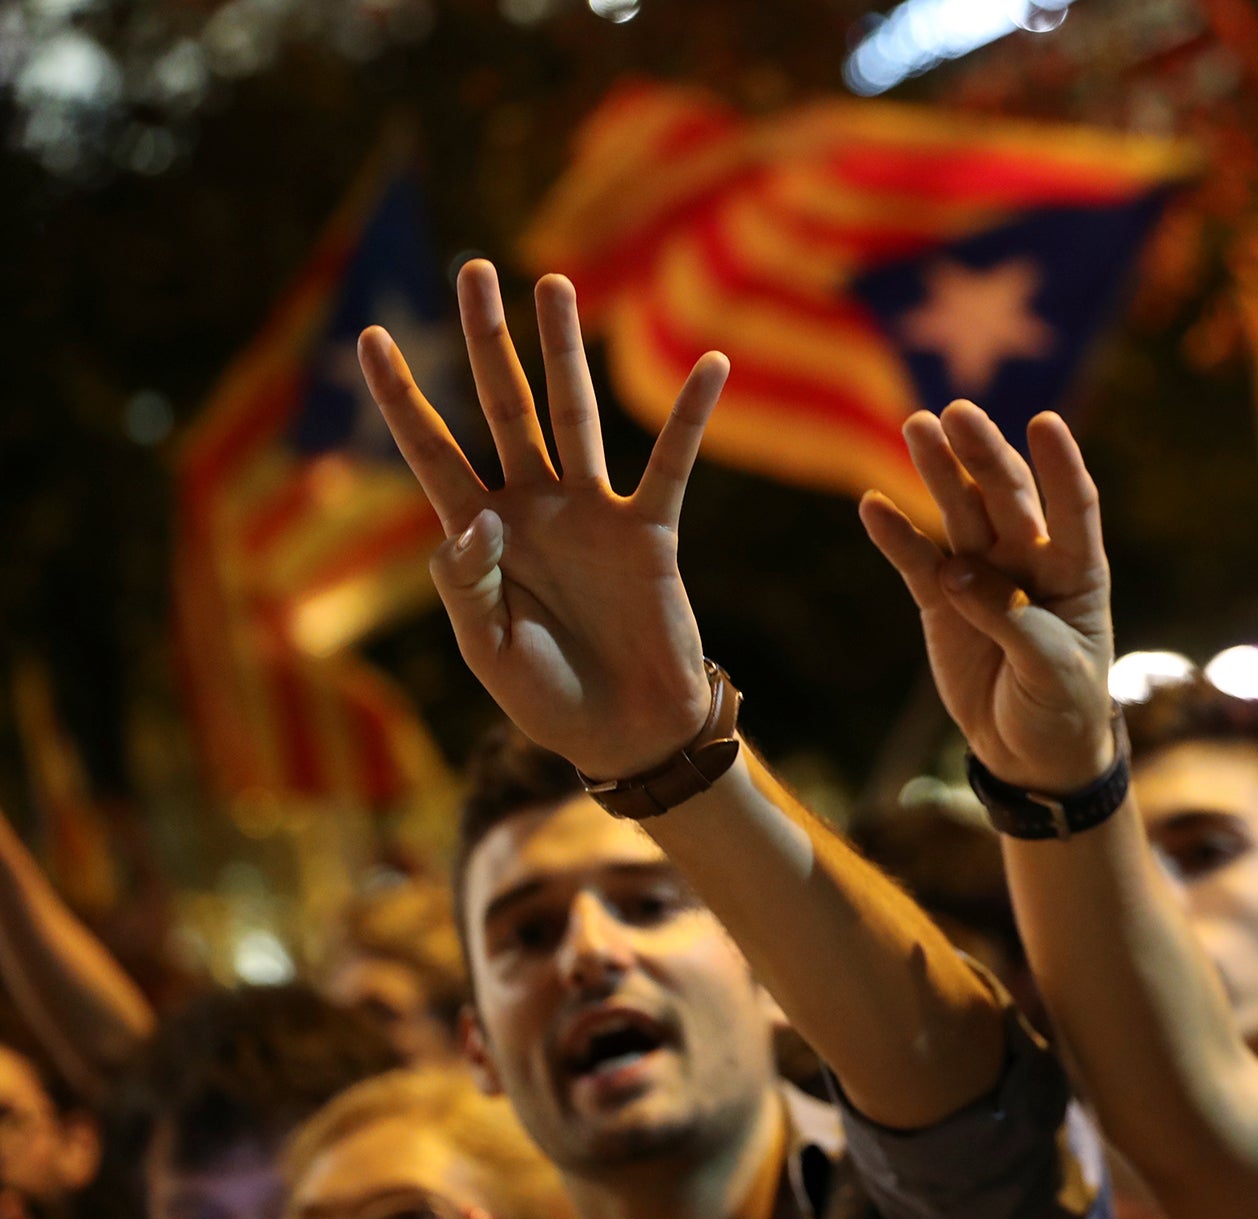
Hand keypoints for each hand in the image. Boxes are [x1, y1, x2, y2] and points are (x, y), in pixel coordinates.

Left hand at [358, 259, 731, 781]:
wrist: (625, 733)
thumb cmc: (547, 700)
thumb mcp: (486, 652)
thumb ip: (466, 585)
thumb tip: (474, 517)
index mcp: (479, 536)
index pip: (430, 451)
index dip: (400, 396)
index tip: (369, 335)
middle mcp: (532, 508)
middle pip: (501, 406)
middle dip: (484, 339)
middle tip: (472, 268)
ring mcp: (591, 513)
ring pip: (574, 413)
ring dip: (564, 349)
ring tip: (552, 281)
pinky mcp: (649, 531)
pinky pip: (671, 462)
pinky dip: (690, 416)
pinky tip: (710, 366)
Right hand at [859, 403, 1115, 792]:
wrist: (1032, 751)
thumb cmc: (1063, 705)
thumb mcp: (1054, 671)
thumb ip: (1013, 620)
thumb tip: (959, 573)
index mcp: (1075, 571)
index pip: (1074, 507)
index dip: (1061, 466)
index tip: (1045, 423)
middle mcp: (1028, 560)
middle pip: (1006, 496)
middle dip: (984, 454)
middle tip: (957, 413)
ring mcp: (981, 576)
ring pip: (959, 514)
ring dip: (939, 472)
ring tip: (917, 427)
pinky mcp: (941, 601)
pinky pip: (916, 562)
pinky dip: (896, 536)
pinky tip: (872, 506)